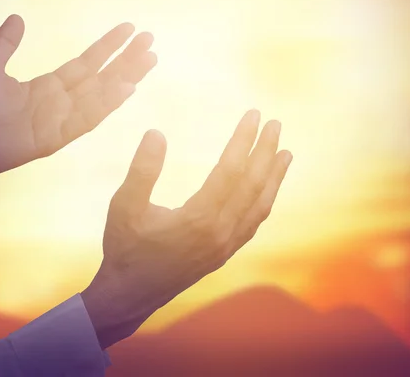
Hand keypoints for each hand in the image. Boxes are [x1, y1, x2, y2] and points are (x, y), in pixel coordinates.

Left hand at [0, 15, 156, 201]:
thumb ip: (4, 45)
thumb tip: (17, 18)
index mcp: (46, 87)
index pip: (85, 64)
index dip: (107, 47)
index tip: (129, 30)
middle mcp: (59, 103)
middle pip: (100, 78)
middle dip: (125, 60)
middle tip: (151, 41)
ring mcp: (59, 121)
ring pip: (99, 96)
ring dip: (124, 78)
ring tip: (148, 60)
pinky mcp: (54, 138)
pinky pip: (85, 119)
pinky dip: (106, 103)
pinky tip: (126, 88)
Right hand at [81, 109, 292, 348]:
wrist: (129, 295)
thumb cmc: (124, 248)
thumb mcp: (123, 206)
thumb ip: (141, 170)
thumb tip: (156, 132)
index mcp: (198, 219)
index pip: (230, 171)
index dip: (243, 140)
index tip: (254, 115)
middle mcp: (219, 233)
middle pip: (252, 185)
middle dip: (265, 151)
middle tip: (276, 124)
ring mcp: (224, 246)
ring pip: (258, 206)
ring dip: (273, 177)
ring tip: (285, 153)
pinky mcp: (223, 254)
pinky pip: (252, 223)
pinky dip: (264, 201)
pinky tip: (266, 190)